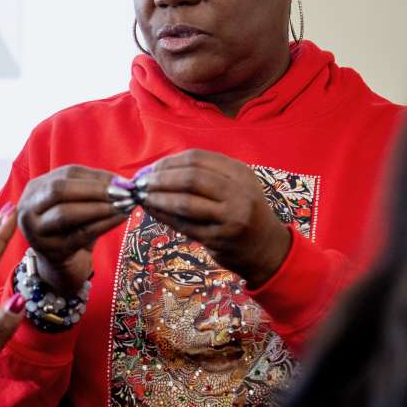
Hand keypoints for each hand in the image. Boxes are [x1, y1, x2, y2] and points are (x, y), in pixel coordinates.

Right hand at [17, 165, 128, 295]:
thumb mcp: (76, 204)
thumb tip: (123, 182)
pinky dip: (103, 224)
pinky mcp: (50, 251)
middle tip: (123, 192)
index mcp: (35, 189)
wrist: (60, 264)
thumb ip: (93, 189)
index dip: (97, 176)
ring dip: (99, 207)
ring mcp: (35, 231)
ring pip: (66, 213)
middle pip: (59, 190)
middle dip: (95, 189)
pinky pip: (80, 234)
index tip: (123, 180)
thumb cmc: (72, 228)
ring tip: (124, 205)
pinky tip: (120, 219)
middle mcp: (28, 208)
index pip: (67, 173)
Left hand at [138, 150, 291, 285]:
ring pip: (185, 203)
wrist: (266, 248)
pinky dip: (163, 216)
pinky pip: (184, 225)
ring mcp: (230, 217)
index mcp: (240, 172)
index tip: (149, 168)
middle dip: (160, 179)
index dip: (168, 162)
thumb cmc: (242, 211)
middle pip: (190, 178)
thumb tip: (157, 170)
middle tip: (140, 183)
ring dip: (158, 198)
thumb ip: (204, 174)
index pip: (197, 158)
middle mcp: (238, 192)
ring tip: (141, 196)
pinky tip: (151, 210)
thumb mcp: (234, 185)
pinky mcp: (219, 239)